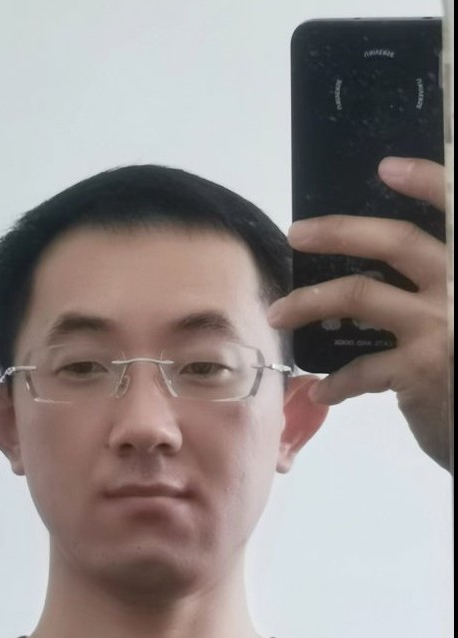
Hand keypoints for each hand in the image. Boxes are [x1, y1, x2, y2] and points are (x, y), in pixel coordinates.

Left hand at [267, 158, 450, 470]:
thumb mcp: (455, 318)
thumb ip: (426, 292)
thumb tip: (368, 280)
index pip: (455, 210)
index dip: (427, 181)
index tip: (387, 167)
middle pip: (396, 240)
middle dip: (338, 231)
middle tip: (297, 234)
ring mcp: (441, 326)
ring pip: (359, 294)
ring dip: (308, 303)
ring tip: (278, 313)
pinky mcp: (419, 369)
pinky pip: (359, 368)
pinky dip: (335, 381)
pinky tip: (322, 389)